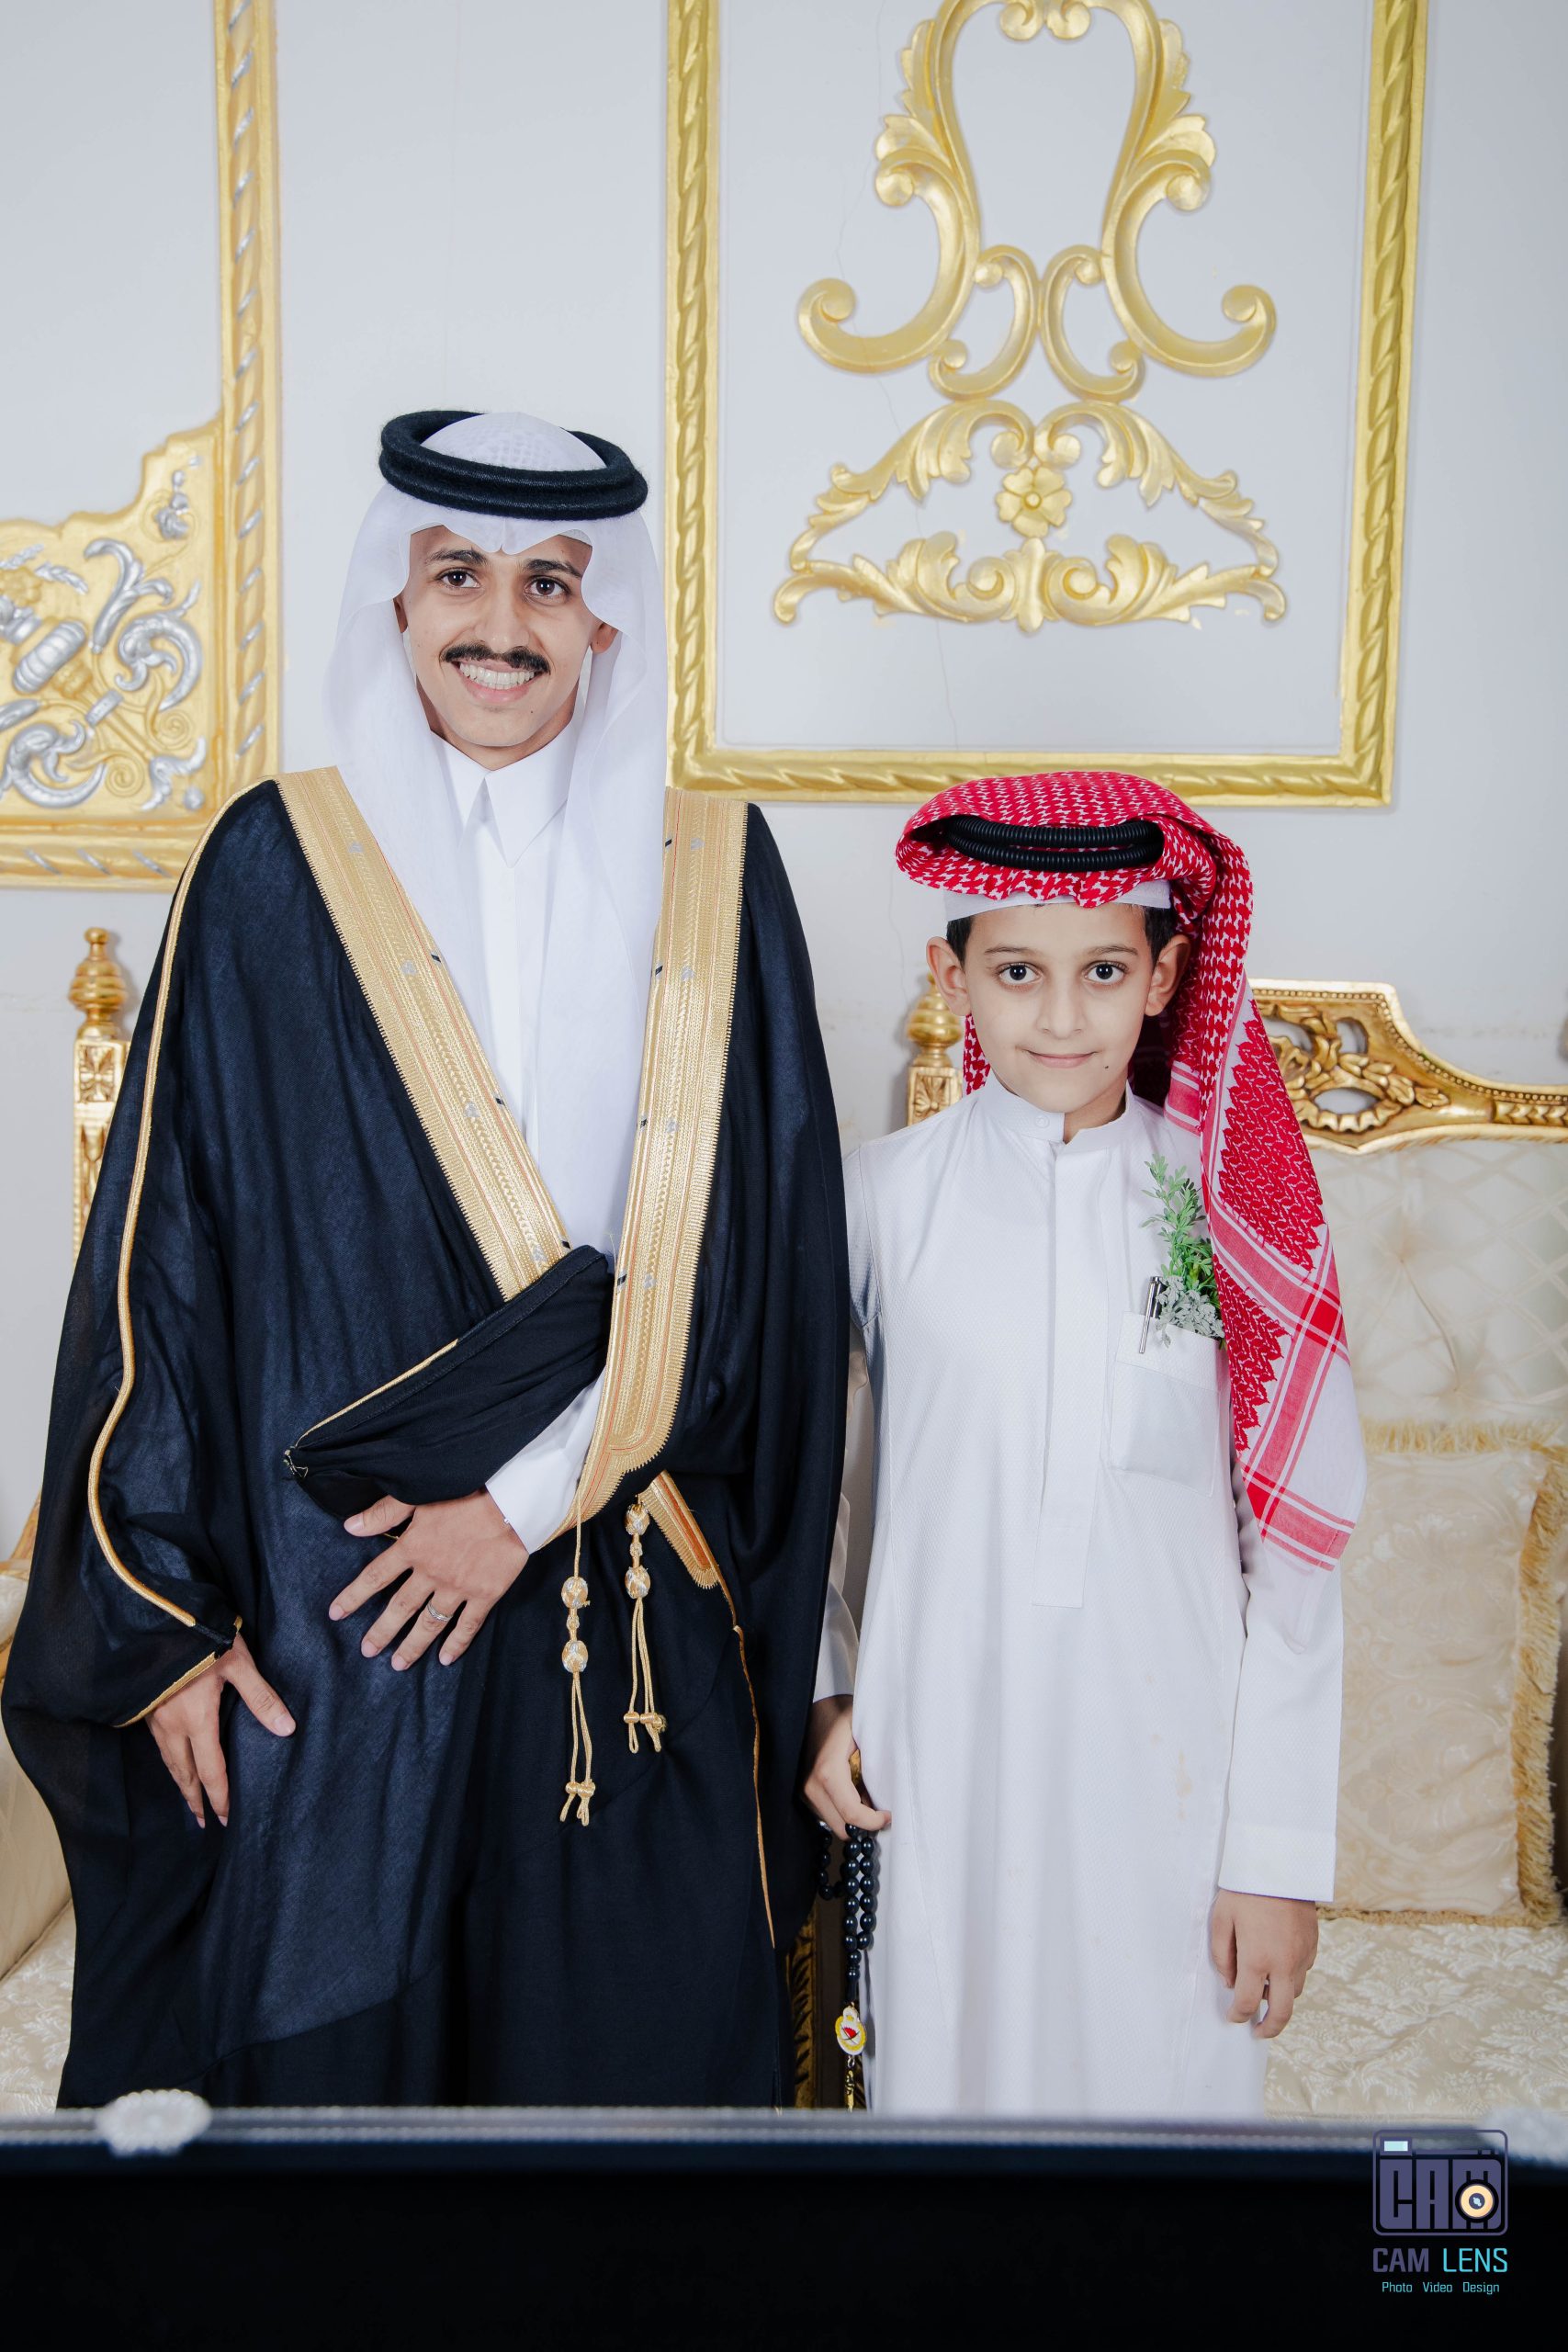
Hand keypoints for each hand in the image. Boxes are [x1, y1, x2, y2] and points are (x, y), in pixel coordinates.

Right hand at [146, 1631, 295, 1827]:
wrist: (156, 1615)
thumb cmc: (201, 1636)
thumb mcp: (238, 1663)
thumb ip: (261, 1698)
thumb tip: (287, 1729)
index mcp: (196, 1719)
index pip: (211, 1771)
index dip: (220, 1797)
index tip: (227, 1818)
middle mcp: (172, 1725)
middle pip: (184, 1774)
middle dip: (196, 1799)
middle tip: (205, 1821)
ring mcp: (155, 1718)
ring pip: (168, 1761)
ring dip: (181, 1783)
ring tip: (190, 1800)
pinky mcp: (146, 1706)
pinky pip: (159, 1745)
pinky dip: (170, 1762)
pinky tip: (175, 1761)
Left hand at [329, 1491, 527, 1668]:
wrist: (511, 1502)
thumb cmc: (466, 1492)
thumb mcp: (418, 1496)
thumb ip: (383, 1513)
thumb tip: (349, 1527)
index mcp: (412, 1548)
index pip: (375, 1577)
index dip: (353, 1596)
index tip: (336, 1613)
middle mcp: (431, 1573)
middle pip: (399, 1608)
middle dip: (381, 1632)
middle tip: (367, 1651)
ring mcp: (458, 1587)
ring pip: (429, 1623)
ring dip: (412, 1645)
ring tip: (398, 1664)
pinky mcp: (484, 1594)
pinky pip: (467, 1625)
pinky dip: (456, 1643)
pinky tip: (446, 1658)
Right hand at [800, 1695, 890, 1838]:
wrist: (813, 1703)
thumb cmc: (841, 1715)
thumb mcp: (865, 1733)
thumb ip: (877, 1764)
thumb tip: (890, 1794)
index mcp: (828, 1772)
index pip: (852, 1814)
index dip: (873, 1821)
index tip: (888, 1814)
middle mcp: (811, 1785)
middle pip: (842, 1828)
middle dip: (863, 1824)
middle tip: (880, 1808)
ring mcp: (803, 1790)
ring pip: (833, 1823)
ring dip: (852, 1818)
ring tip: (865, 1796)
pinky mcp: (801, 1791)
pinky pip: (825, 1813)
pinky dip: (841, 1811)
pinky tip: (851, 1792)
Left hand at [1210, 1890, 1318, 2036]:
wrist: (1279, 1863)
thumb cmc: (1245, 1889)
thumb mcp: (1221, 1919)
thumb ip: (1221, 1955)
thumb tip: (1229, 1982)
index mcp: (1257, 1959)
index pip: (1247, 2002)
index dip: (1238, 2015)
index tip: (1233, 2017)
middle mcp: (1283, 1963)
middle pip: (1281, 2012)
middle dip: (1269, 2028)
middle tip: (1258, 2031)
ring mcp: (1302, 1955)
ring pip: (1295, 1992)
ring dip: (1280, 1999)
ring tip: (1264, 1992)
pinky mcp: (1313, 1944)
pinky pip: (1303, 1971)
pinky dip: (1291, 1977)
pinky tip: (1278, 1966)